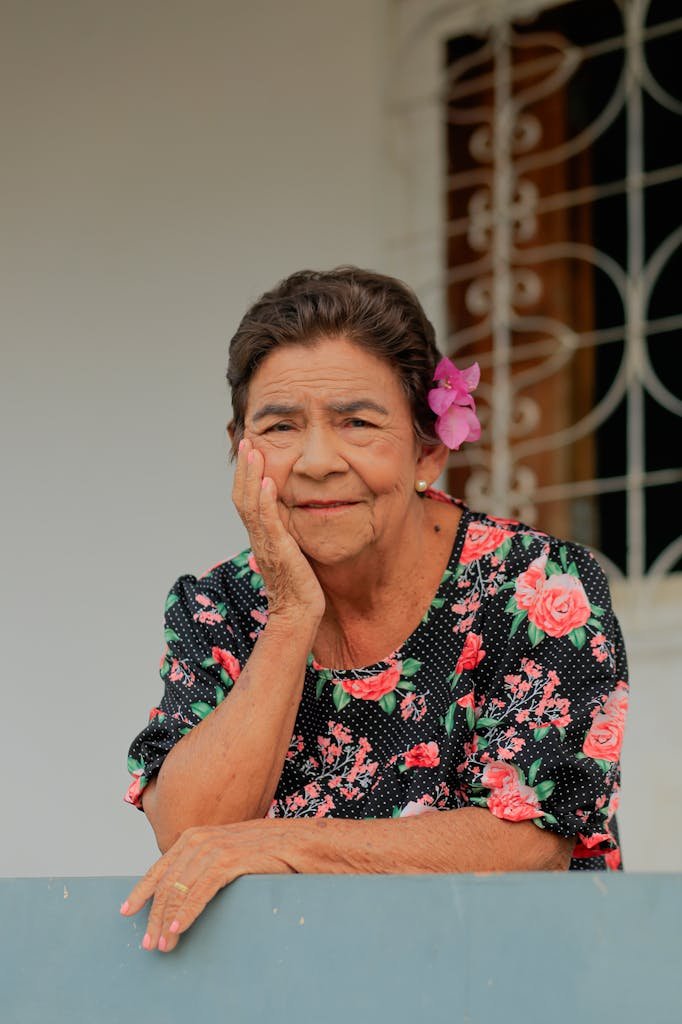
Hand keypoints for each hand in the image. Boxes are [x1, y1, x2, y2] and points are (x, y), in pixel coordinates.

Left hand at [120, 822, 293, 952]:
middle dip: (153, 916)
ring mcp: (213, 849)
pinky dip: (187, 912)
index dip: (142, 891)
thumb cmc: (266, 850)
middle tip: (147, 942)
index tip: (127, 911)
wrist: (298, 841)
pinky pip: (200, 891)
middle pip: (166, 883)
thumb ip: (205, 862)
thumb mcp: (228, 851)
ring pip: (179, 890)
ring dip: (167, 921)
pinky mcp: (228, 860)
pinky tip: (179, 928)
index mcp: (195, 836)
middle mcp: (199, 840)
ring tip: (162, 944)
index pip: (160, 868)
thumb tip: (185, 887)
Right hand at [232, 438, 324, 621]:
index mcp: (260, 536)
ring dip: (251, 476)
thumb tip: (290, 516)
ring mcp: (266, 544)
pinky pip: (268, 522)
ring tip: (254, 451)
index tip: (250, 451)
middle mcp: (258, 537)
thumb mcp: (292, 551)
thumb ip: (287, 532)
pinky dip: (265, 501)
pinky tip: (267, 483)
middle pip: (242, 496)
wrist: (298, 613)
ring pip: (250, 504)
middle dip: (244, 468)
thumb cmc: (298, 586)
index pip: (246, 500)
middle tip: (246, 441)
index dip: (245, 475)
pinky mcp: (279, 551)